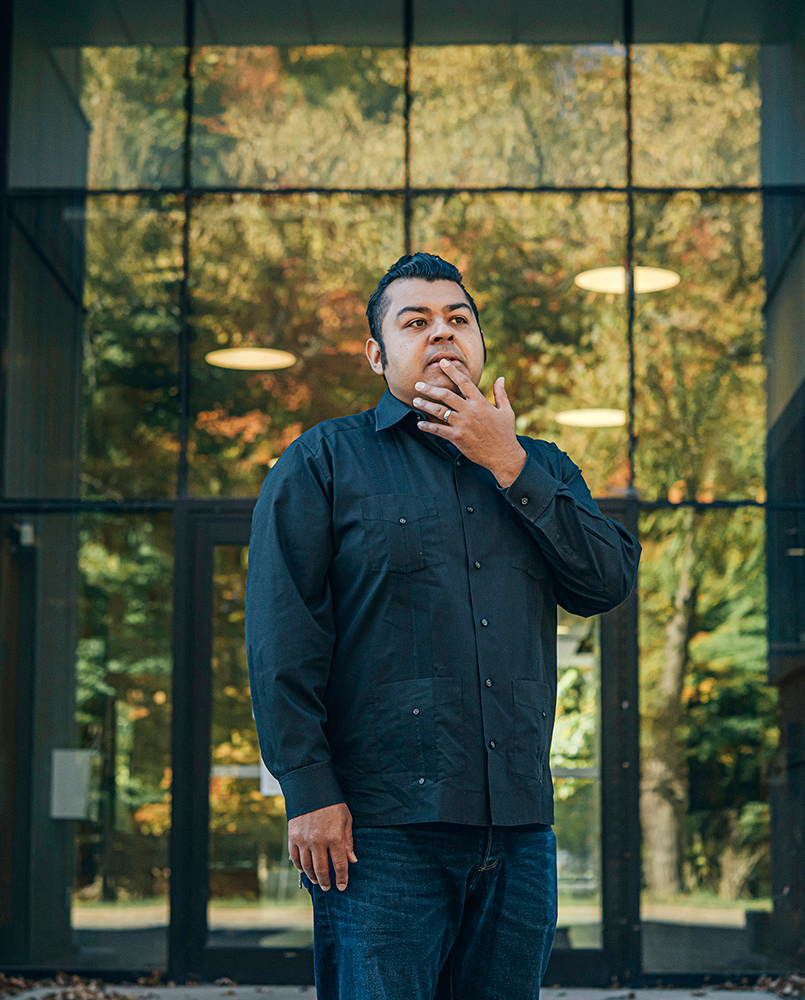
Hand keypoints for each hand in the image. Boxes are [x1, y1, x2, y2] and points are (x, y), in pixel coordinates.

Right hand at [288, 802, 356, 891]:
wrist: (311, 788)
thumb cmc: (332, 804)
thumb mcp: (346, 819)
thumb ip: (348, 841)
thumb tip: (352, 860)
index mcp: (334, 837)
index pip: (339, 865)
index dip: (341, 878)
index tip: (342, 886)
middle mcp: (318, 841)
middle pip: (322, 870)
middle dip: (326, 881)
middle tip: (328, 887)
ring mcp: (304, 840)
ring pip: (307, 867)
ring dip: (313, 877)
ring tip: (317, 881)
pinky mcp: (293, 837)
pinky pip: (295, 858)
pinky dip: (300, 867)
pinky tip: (304, 870)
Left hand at [412, 359, 526, 487]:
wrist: (504, 456)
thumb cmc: (506, 433)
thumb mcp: (506, 411)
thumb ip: (501, 393)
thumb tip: (501, 378)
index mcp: (481, 402)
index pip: (464, 382)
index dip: (452, 371)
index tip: (442, 363)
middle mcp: (470, 411)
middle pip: (446, 395)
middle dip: (430, 389)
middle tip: (417, 385)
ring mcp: (463, 424)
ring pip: (440, 411)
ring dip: (425, 405)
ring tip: (415, 401)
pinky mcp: (458, 437)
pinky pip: (439, 430)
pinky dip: (428, 426)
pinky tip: (420, 424)